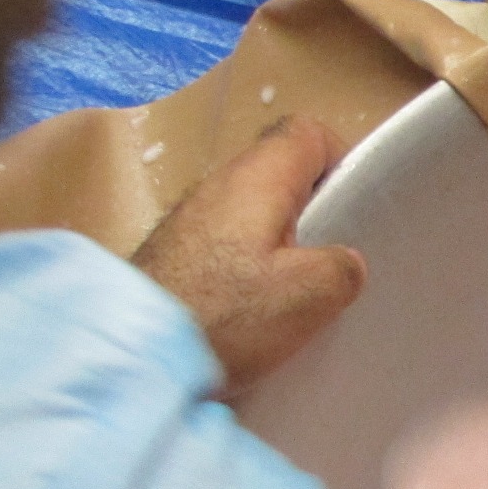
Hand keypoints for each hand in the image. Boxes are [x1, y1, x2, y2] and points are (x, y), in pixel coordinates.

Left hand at [131, 117, 365, 396]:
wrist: (129, 355)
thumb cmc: (223, 314)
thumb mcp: (308, 295)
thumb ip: (341, 268)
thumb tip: (343, 262)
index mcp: (257, 178)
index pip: (306, 133)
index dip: (341, 159)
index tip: (359, 206)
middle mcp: (218, 185)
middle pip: (280, 175)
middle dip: (316, 211)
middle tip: (337, 259)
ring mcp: (189, 220)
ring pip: (254, 214)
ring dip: (282, 246)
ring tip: (300, 292)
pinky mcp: (172, 256)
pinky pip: (226, 246)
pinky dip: (249, 269)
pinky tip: (256, 311)